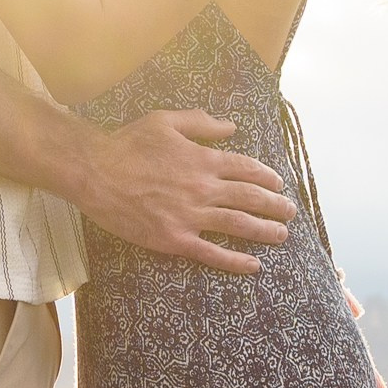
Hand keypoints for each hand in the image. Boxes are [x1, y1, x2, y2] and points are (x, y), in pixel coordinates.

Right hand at [75, 106, 296, 269]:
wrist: (97, 173)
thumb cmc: (128, 144)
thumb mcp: (165, 121)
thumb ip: (201, 122)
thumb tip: (231, 126)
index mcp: (203, 160)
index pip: (246, 169)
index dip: (267, 177)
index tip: (279, 185)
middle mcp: (203, 189)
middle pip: (250, 198)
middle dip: (275, 206)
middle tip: (290, 212)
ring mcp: (191, 216)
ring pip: (239, 225)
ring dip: (265, 231)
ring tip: (282, 235)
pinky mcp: (175, 239)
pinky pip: (212, 253)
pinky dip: (235, 260)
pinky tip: (253, 265)